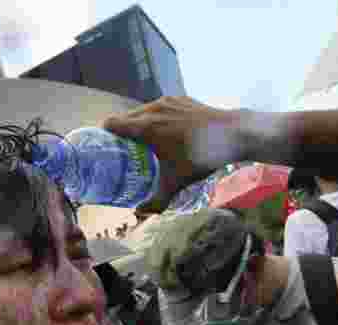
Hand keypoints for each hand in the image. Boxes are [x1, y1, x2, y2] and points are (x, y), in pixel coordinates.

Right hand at [103, 96, 245, 211]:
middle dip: (121, 133)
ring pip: (143, 111)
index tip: (103, 147)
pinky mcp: (181, 99)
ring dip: (139, 124)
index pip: (112, 124)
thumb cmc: (202, 157)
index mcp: (146, 126)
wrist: (234, 134)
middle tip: (122, 150)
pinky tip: (165, 132)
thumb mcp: (178, 181)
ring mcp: (168, 102)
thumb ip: (157, 199)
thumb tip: (140, 213)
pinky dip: (157, 118)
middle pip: (126, 118)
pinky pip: (160, 108)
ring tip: (143, 141)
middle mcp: (153, 109)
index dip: (104, 135)